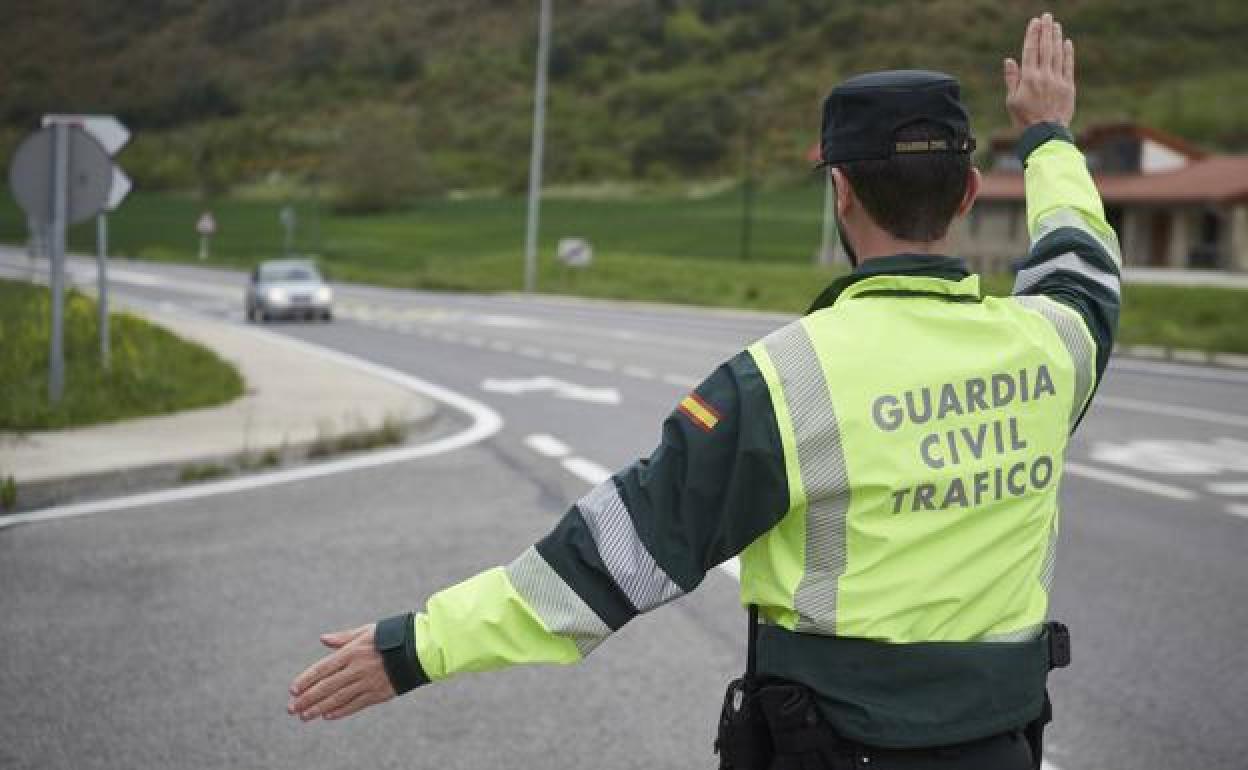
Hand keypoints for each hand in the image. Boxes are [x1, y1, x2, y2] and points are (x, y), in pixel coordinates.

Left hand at [287, 623, 395, 721]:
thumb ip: (343, 638)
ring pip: (338, 699)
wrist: (420, 649)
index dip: (306, 680)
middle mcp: (357, 668)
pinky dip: (340, 711)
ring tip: (305, 716)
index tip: (293, 691)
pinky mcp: (379, 694)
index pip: (322, 668)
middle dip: (307, 699)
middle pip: (326, 687)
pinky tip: (328, 716)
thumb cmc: (392, 636)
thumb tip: (323, 639)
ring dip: (319, 709)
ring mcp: (367, 682)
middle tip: (292, 709)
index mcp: (352, 652)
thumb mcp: (367, 631)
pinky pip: (355, 705)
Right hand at [1003, 12, 1075, 129]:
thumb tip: (1009, 60)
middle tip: (1047, 16)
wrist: (1044, 134)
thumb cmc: (1024, 119)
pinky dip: (1068, 53)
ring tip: (1055, 25)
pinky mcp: (1068, 87)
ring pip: (1057, 54)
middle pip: (1045, 48)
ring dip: (1056, 38)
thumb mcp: (1011, 101)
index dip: (1032, 34)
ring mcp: (1058, 81)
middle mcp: (1044, 76)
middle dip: (1046, 30)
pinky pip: (1068, 66)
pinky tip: (1066, 43)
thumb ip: (1012, 79)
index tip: (1034, 22)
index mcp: (1028, 78)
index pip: (1030, 50)